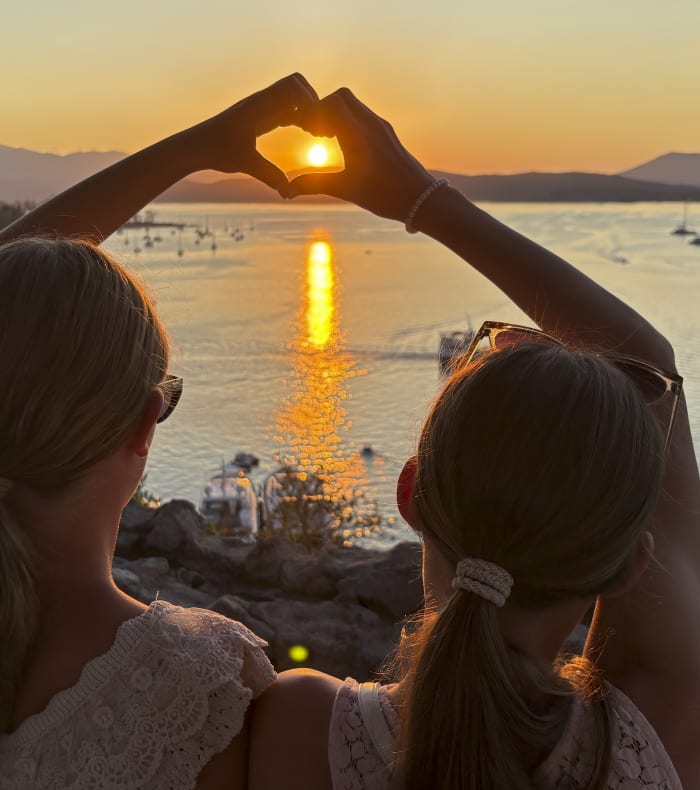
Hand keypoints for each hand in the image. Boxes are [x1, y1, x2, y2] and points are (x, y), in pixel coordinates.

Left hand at [186, 73, 318, 191]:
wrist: (194, 147)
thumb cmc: (216, 151)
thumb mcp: (245, 163)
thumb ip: (269, 175)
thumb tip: (288, 192)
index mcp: (259, 105)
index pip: (293, 85)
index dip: (310, 101)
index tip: (313, 126)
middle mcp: (261, 102)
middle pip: (297, 85)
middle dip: (313, 102)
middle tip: (318, 128)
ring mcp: (261, 109)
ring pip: (292, 98)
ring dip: (306, 110)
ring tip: (315, 133)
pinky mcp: (259, 118)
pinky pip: (284, 110)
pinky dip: (298, 117)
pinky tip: (305, 134)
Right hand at [285, 88, 433, 222]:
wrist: (422, 199)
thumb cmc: (385, 195)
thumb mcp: (346, 189)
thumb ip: (314, 184)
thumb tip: (286, 191)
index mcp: (359, 133)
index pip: (331, 103)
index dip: (314, 113)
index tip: (305, 131)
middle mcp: (371, 124)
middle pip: (342, 96)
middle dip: (324, 108)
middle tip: (316, 132)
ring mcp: (382, 127)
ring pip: (355, 105)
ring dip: (338, 115)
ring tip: (329, 139)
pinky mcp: (388, 134)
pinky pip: (365, 116)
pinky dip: (350, 122)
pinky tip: (346, 145)